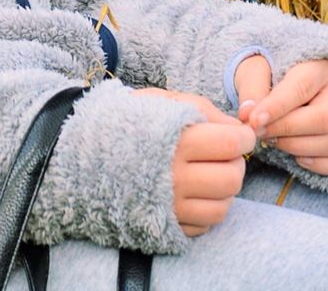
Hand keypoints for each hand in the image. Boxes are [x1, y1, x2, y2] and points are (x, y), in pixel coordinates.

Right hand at [132, 87, 255, 236]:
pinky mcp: (165, 227)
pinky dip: (207, 209)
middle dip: (236, 163)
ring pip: (223, 207)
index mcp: (175, 141)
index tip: (241, 134)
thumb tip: (239, 127)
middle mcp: (174, 177)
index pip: (230, 144)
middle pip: (231, 178)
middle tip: (226, 152)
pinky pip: (205, 225)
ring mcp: (170, 206)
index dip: (244, 137)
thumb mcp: (163, 101)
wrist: (83, 153)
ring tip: (211, 172)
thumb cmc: (128, 120)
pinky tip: (195, 191)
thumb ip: (203, 110)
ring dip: (225, 189)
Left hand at [234, 55, 327, 175]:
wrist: (282, 79)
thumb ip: (252, 88)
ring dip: (298, 148)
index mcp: (318, 64)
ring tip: (273, 139)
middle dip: (287, 130)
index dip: (277, 107)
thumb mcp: (255, 68)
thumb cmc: (269, 71)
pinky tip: (297, 156)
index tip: (253, 120)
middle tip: (259, 132)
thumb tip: (248, 116)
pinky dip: (320, 165)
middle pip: (325, 119)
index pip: (302, 87)